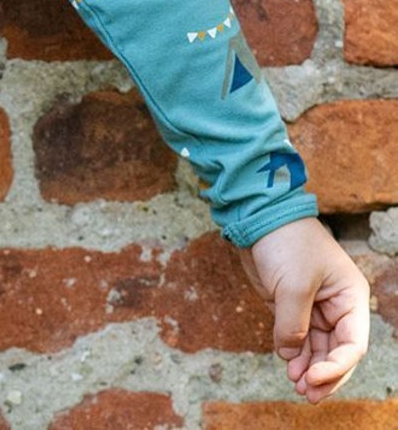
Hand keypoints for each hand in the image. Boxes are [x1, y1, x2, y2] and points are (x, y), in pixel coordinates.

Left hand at [236, 216, 368, 401]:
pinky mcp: (290, 305)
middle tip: (306, 394)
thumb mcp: (294, 285)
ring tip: (296, 386)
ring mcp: (313, 307)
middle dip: (324, 374)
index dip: (337, 367)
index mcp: (350, 298)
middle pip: (337, 351)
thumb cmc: (286, 242)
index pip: (353, 344)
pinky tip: (289, 368)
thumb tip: (289, 357)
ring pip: (317, 348)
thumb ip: (293, 325)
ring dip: (308, 368)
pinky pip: (297, 337)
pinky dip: (294, 354)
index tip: (314, 378)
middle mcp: (337, 306)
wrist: (257, 216)